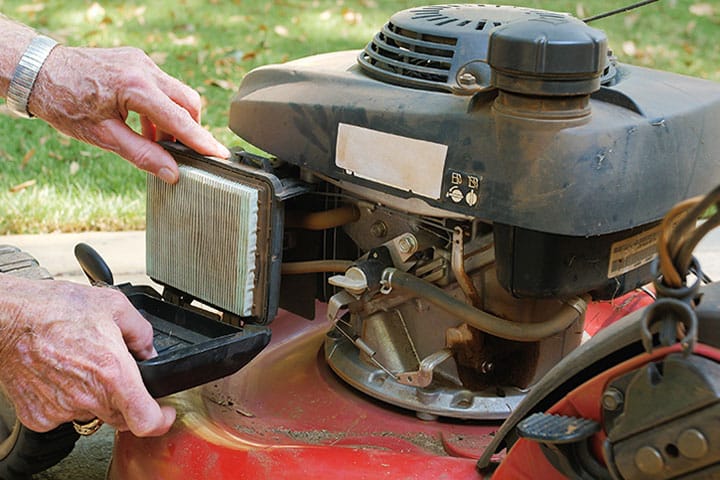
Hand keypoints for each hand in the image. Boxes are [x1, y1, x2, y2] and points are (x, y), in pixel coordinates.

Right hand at [0, 275, 174, 436]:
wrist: (8, 319)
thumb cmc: (53, 309)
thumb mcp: (114, 306)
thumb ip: (141, 333)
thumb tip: (149, 350)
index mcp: (113, 374)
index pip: (146, 420)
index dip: (161, 419)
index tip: (164, 412)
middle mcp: (89, 397)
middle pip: (122, 416)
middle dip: (127, 398)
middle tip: (113, 372)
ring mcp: (62, 410)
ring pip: (93, 413)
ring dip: (94, 395)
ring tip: (80, 363)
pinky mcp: (39, 416)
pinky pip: (64, 414)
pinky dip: (67, 398)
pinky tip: (60, 373)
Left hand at [27, 45, 229, 183]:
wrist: (39, 71)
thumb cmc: (64, 102)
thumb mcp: (103, 137)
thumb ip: (142, 155)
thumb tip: (171, 172)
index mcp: (135, 87)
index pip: (180, 119)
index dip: (202, 140)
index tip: (221, 155)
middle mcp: (143, 68)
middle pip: (188, 101)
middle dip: (190, 128)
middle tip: (182, 152)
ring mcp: (141, 61)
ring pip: (177, 92)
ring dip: (174, 119)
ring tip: (157, 141)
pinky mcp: (136, 60)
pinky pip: (162, 85)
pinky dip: (162, 107)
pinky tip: (146, 125)